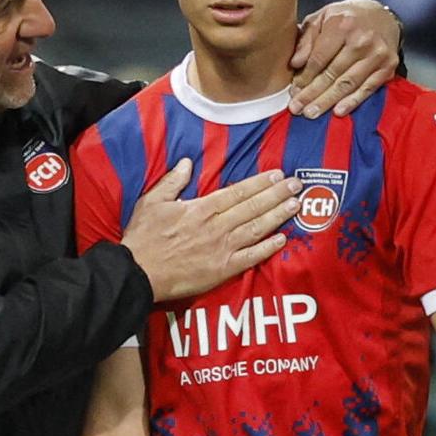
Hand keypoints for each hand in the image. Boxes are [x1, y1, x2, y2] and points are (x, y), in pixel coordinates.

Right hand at [121, 160, 302, 301]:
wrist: (138, 273)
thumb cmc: (143, 238)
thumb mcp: (151, 202)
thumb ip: (172, 181)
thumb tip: (186, 163)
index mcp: (201, 208)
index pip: (238, 192)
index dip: (260, 183)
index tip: (278, 175)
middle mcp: (216, 226)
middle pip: (253, 207)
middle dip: (277, 195)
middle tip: (297, 185)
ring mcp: (222, 249)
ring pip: (256, 229)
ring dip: (278, 216)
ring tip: (295, 206)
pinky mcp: (222, 270)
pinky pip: (250, 258)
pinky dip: (267, 248)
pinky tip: (282, 240)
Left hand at [289, 0, 401, 117]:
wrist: (382, 15)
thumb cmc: (345, 18)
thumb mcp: (321, 18)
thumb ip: (306, 39)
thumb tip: (295, 63)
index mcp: (342, 24)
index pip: (319, 58)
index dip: (305, 77)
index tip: (293, 91)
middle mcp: (362, 39)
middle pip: (332, 73)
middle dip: (312, 93)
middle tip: (297, 108)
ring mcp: (377, 54)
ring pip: (348, 83)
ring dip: (328, 101)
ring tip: (311, 113)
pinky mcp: (388, 65)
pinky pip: (368, 88)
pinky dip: (353, 101)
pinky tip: (338, 111)